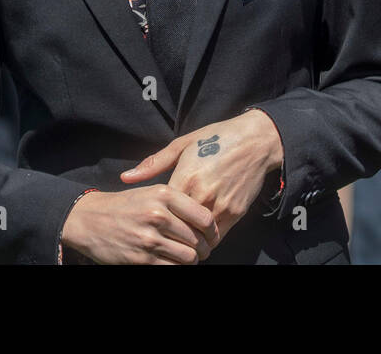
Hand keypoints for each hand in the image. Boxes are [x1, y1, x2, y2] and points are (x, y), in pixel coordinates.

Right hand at [59, 185, 218, 264]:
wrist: (89, 219)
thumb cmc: (125, 205)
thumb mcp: (150, 191)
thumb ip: (177, 202)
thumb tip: (206, 220)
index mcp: (163, 194)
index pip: (204, 217)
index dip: (213, 231)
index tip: (212, 237)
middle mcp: (158, 214)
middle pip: (198, 240)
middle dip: (203, 249)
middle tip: (200, 250)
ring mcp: (149, 238)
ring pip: (188, 257)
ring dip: (190, 261)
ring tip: (186, 257)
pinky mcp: (141, 258)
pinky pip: (171, 268)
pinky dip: (175, 267)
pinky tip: (171, 262)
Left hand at [120, 109, 282, 243]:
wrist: (255, 141)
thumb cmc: (215, 139)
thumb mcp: (182, 145)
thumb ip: (153, 164)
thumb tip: (125, 177)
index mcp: (185, 177)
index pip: (162, 212)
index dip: (154, 220)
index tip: (149, 224)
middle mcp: (202, 194)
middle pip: (179, 228)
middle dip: (170, 236)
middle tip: (162, 239)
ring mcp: (220, 205)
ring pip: (198, 237)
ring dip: (189, 242)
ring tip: (180, 241)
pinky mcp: (235, 213)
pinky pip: (217, 236)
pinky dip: (207, 240)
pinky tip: (200, 238)